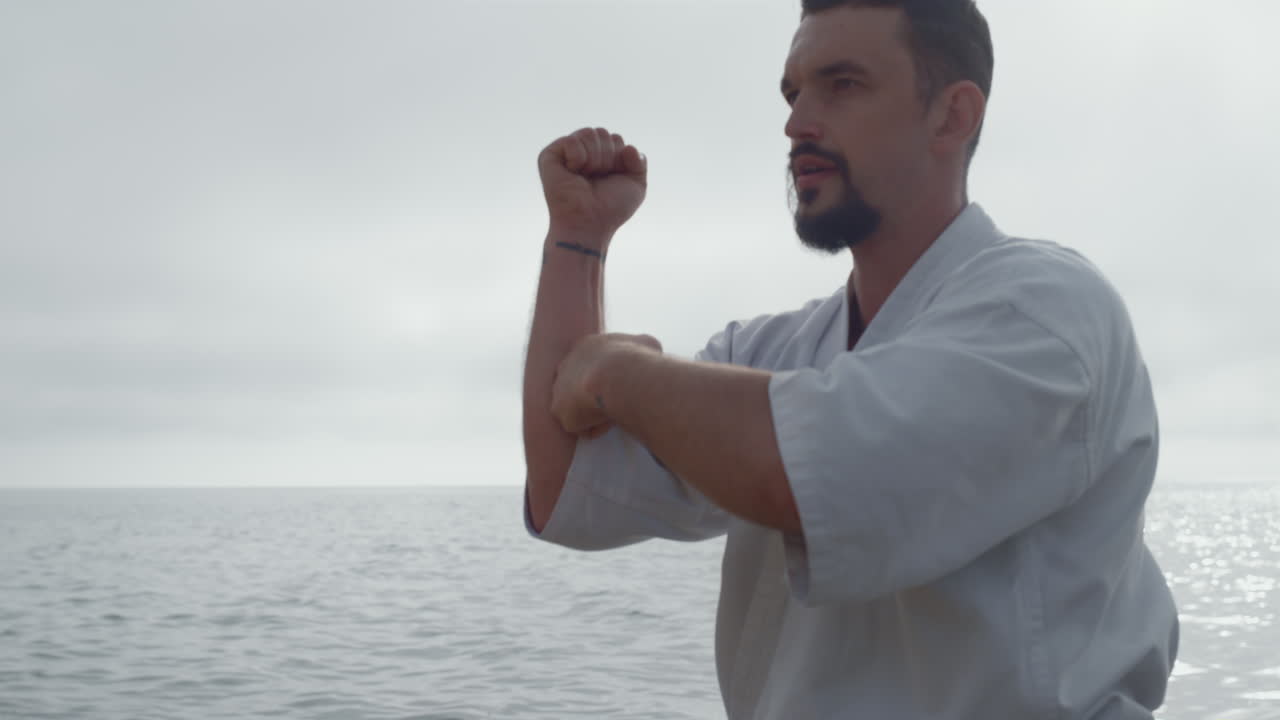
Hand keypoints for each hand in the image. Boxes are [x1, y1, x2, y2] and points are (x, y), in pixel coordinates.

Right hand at [538, 127, 647, 245]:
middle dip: (608, 157)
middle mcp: (583, 153)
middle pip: (603, 133)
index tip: (611, 178)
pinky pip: (571, 140)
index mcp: (601, 158)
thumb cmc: (610, 209)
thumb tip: (628, 147)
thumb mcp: (636, 186)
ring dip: (594, 159)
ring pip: (589, 133)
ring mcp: (565, 153)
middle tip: (597, 178)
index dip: (619, 158)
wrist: (590, 223)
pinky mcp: (549, 156)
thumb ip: (639, 162)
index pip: (615, 138)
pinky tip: (573, 172)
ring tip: (585, 177)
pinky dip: (578, 158)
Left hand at [551, 333, 662, 438]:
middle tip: (614, 402)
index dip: (605, 375)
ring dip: (594, 412)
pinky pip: (579, 426)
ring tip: (617, 414)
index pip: (591, 362)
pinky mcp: (559, 410)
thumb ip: (642, 350)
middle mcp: (566, 364)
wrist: (619, 375)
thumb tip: (648, 354)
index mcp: (586, 346)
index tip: (619, 385)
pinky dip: (595, 427)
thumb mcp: (648, 344)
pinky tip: (611, 422)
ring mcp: (558, 388)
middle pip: (576, 385)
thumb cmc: (636, 358)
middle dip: (592, 395)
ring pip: (576, 406)